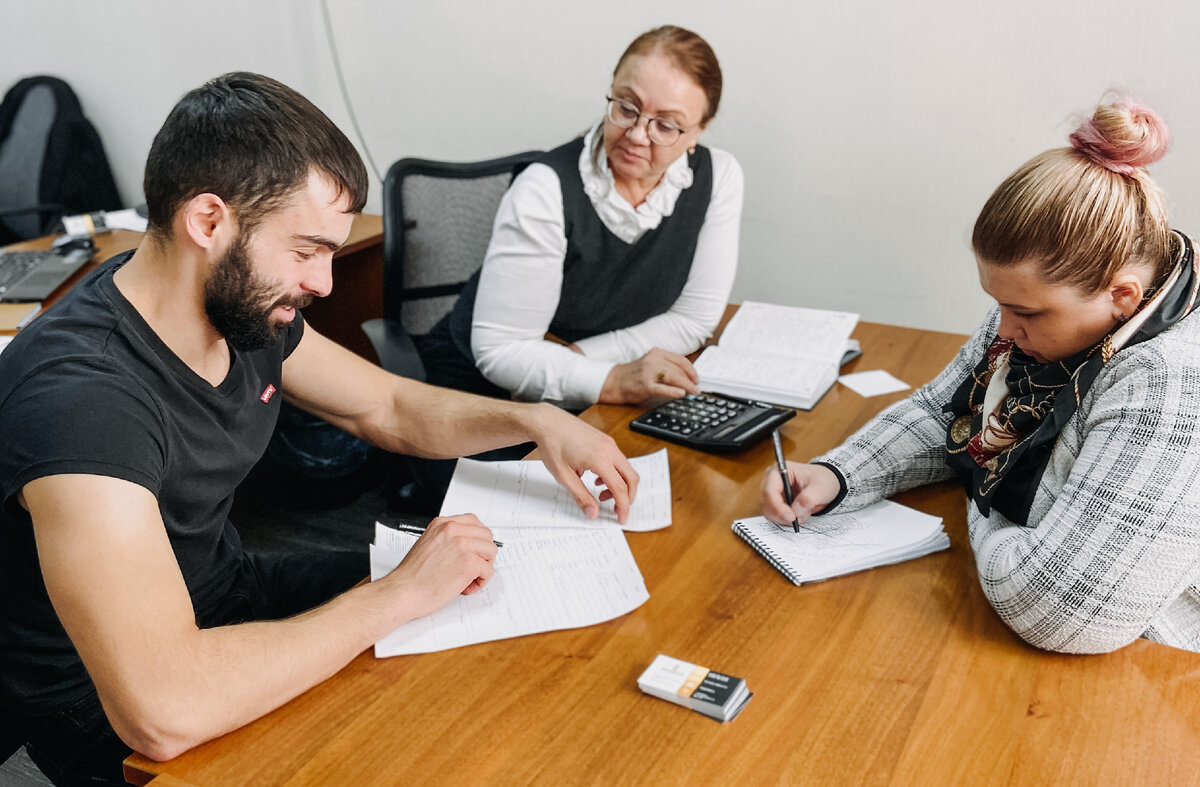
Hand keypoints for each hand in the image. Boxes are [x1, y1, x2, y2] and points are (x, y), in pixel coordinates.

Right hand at [383, 514, 497, 617]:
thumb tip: (466, 545)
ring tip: (468, 578)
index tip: (475, 549)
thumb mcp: (428, 544)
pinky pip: (489, 570)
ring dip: (484, 567)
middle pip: (486, 535)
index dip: (477, 538)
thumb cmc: (412, 575)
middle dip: (483, 553)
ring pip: (491, 551)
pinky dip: (481, 581)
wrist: (403, 591)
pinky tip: (466, 586)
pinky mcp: (469, 563)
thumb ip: (447, 540)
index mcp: (442, 524)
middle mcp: (453, 531)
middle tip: (473, 566)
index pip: (473, 522)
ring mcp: (462, 545)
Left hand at [527, 404, 638, 522]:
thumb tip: (593, 512)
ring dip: (620, 485)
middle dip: (628, 497)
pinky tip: (598, 479)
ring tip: (601, 494)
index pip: (620, 488)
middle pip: (631, 478)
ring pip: (626, 469)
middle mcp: (609, 449)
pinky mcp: (606, 440)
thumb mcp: (564, 476)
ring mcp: (609, 443)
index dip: (623, 506)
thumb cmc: (553, 445)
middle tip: (617, 509)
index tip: (621, 518)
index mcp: (600, 459)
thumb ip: (581, 496)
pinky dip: (615, 474)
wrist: (548, 422)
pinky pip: (618, 460)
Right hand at [598, 347, 699, 404]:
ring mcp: (648, 372)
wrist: (614, 381)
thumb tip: (687, 378)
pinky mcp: (645, 385)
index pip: (680, 359)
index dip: (692, 370)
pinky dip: (673, 391)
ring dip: (687, 386)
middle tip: (697, 388)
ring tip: (693, 392)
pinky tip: (681, 394)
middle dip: (691, 380)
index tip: (696, 378)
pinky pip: (662, 388)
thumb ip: (667, 367)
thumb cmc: (634, 375)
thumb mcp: (651, 364)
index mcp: (657, 353)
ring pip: (674, 377)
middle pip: (679, 369)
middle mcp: (653, 360)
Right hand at [761, 462, 840, 526]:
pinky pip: (775, 516)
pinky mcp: (775, 502)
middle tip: (798, 518)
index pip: (769, 491)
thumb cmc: (822, 480)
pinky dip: (786, 519)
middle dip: (782, 514)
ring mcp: (772, 492)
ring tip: (803, 512)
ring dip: (785, 518)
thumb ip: (808, 498)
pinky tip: (799, 513)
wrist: (826, 483)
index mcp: (779, 470)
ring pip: (769, 512)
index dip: (777, 506)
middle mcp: (771, 480)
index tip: (791, 517)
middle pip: (766, 503)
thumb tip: (795, 510)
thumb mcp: (821, 488)